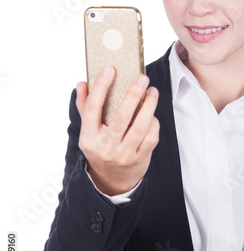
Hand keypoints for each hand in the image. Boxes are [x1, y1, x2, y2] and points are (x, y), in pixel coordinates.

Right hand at [76, 66, 159, 195]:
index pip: (92, 108)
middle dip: (133, 95)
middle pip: (120, 117)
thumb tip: (82, 84)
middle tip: (142, 78)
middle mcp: (106, 147)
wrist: (112, 180)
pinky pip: (151, 137)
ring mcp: (124, 155)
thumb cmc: (100, 148)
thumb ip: (85, 107)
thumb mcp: (88, 131)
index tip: (109, 69)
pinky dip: (154, 123)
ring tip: (152, 91)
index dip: (101, 87)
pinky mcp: (140, 159)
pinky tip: (152, 113)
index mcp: (89, 137)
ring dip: (149, 106)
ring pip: (140, 127)